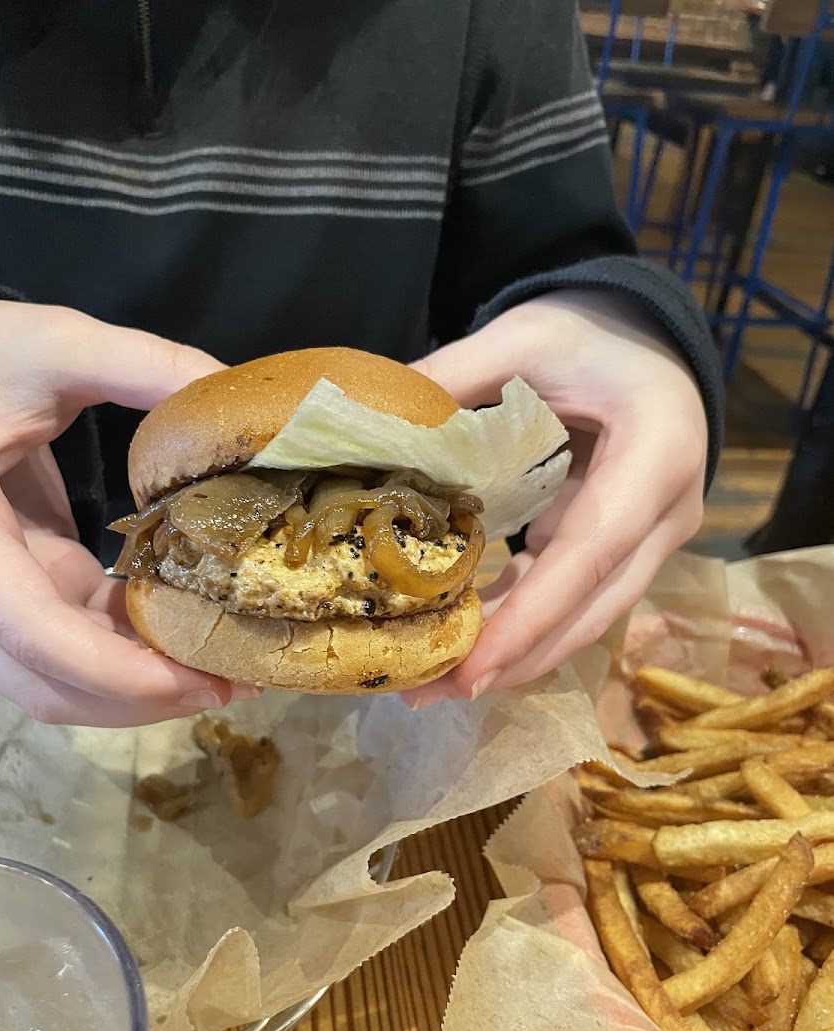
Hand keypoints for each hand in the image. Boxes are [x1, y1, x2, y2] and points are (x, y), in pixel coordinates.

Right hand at [0, 298, 257, 725]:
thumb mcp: (50, 342)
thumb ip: (142, 363)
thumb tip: (233, 393)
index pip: (28, 626)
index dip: (114, 670)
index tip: (199, 679)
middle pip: (42, 680)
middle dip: (139, 698)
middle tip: (234, 685)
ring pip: (51, 681)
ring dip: (135, 689)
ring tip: (223, 670)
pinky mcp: (6, 593)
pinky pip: (62, 648)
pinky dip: (122, 656)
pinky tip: (184, 635)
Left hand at [403, 291, 706, 704]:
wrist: (647, 341)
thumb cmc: (593, 333)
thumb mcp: (526, 335)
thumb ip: (454, 374)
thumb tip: (367, 418)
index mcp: (656, 456)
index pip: (591, 553)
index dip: (532, 617)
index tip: (472, 668)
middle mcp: (666, 513)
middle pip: (592, 609)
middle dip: (513, 659)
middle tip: (427, 693)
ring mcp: (650, 540)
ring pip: (586, 618)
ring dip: (514, 655)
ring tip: (432, 684)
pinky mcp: (622, 550)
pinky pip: (573, 600)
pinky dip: (521, 625)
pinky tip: (465, 643)